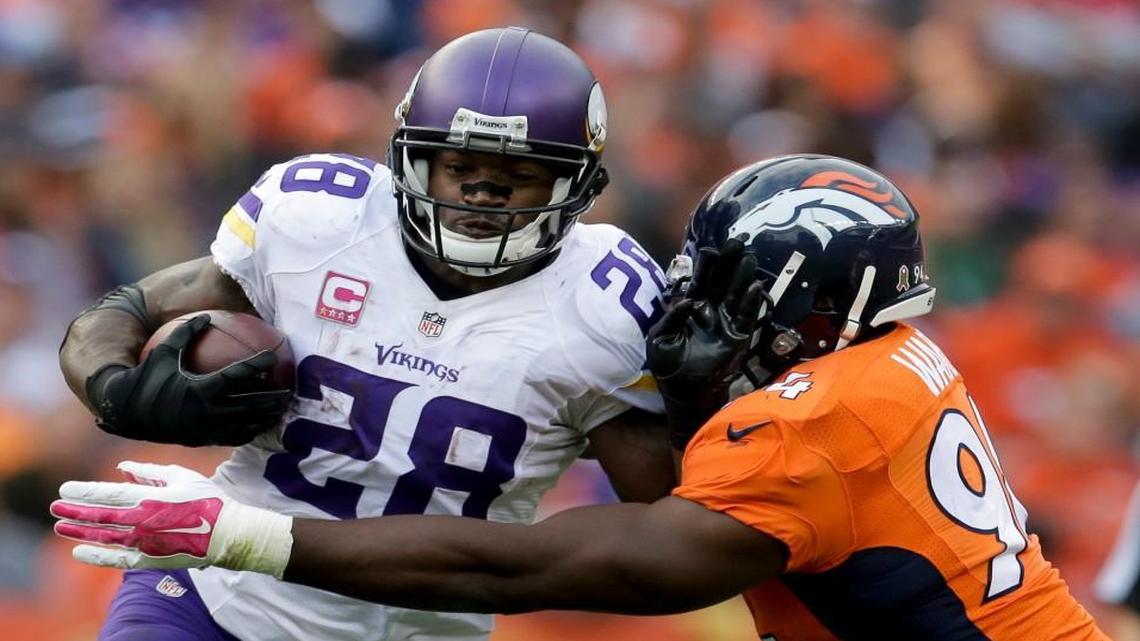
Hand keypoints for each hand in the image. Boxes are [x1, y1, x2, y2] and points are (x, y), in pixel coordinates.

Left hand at [51, 461, 292, 577]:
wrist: (228, 534)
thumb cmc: (208, 500)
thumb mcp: (182, 477)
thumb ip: (150, 472)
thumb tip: (123, 467)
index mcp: (149, 498)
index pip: (106, 494)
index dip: (83, 491)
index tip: (64, 488)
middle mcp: (141, 521)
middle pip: (99, 516)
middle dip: (74, 510)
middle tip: (55, 506)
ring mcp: (143, 543)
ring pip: (102, 537)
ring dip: (79, 531)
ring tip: (60, 526)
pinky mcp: (149, 560)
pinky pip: (116, 559)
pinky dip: (96, 556)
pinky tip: (79, 552)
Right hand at [87, 314, 291, 445]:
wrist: (125, 411)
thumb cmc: (146, 376)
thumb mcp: (163, 351)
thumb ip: (186, 333)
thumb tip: (206, 317)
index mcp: (200, 388)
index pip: (238, 375)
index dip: (258, 364)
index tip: (273, 356)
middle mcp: (206, 411)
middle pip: (251, 406)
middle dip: (273, 399)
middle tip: (290, 390)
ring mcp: (206, 429)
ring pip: (246, 425)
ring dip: (266, 418)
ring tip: (282, 410)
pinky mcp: (203, 440)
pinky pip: (233, 438)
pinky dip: (250, 431)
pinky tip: (260, 424)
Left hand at [648, 237, 764, 448]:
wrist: (684, 394)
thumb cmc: (669, 367)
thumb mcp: (659, 340)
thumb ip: (670, 319)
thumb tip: (686, 299)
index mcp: (691, 309)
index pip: (701, 282)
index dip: (707, 266)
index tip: (712, 250)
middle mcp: (711, 311)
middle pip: (722, 282)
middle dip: (729, 263)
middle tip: (738, 242)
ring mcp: (726, 323)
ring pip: (736, 295)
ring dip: (743, 277)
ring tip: (749, 257)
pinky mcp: (738, 338)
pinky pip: (746, 317)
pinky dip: (750, 303)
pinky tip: (755, 286)